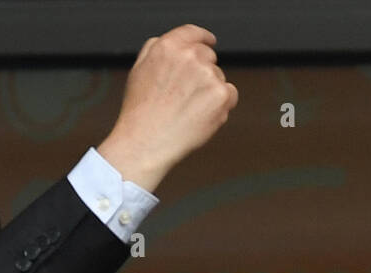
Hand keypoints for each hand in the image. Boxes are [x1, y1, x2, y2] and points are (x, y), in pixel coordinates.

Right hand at [97, 25, 238, 192]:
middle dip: (202, 71)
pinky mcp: (222, 95)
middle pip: (208, 56)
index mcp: (168, 46)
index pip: (193, 32)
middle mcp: (190, 56)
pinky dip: (223, 105)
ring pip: (218, 77)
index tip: (210, 41)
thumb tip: (176, 44)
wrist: (148, 141)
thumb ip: (157, 50)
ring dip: (210, 90)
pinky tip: (203, 115)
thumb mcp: (139, 69)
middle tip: (187, 95)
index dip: (203, 37)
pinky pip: (231, 94)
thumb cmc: (141, 111)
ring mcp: (208, 75)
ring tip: (188, 110)